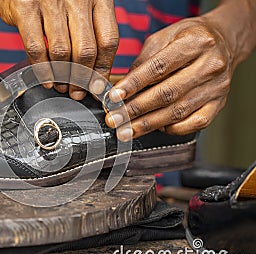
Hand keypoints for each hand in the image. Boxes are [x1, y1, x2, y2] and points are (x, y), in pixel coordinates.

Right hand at [0, 0, 118, 99]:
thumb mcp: (80, 4)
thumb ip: (89, 30)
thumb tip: (95, 70)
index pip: (108, 40)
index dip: (104, 68)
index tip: (98, 86)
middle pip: (87, 50)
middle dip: (83, 79)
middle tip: (78, 93)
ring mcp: (51, 3)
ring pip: (62, 52)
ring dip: (63, 77)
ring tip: (61, 87)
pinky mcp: (26, 9)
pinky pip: (36, 48)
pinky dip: (42, 69)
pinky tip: (46, 79)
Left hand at [105, 16, 236, 140]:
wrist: (225, 42)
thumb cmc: (188, 38)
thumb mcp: (164, 37)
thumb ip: (143, 60)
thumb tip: (122, 87)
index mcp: (196, 42)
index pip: (159, 67)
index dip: (134, 84)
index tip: (114, 97)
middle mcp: (211, 65)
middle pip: (168, 93)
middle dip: (136, 110)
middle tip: (114, 119)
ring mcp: (217, 88)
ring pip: (178, 112)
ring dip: (148, 124)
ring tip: (126, 130)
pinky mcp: (218, 104)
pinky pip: (194, 124)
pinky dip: (172, 129)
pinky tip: (154, 128)